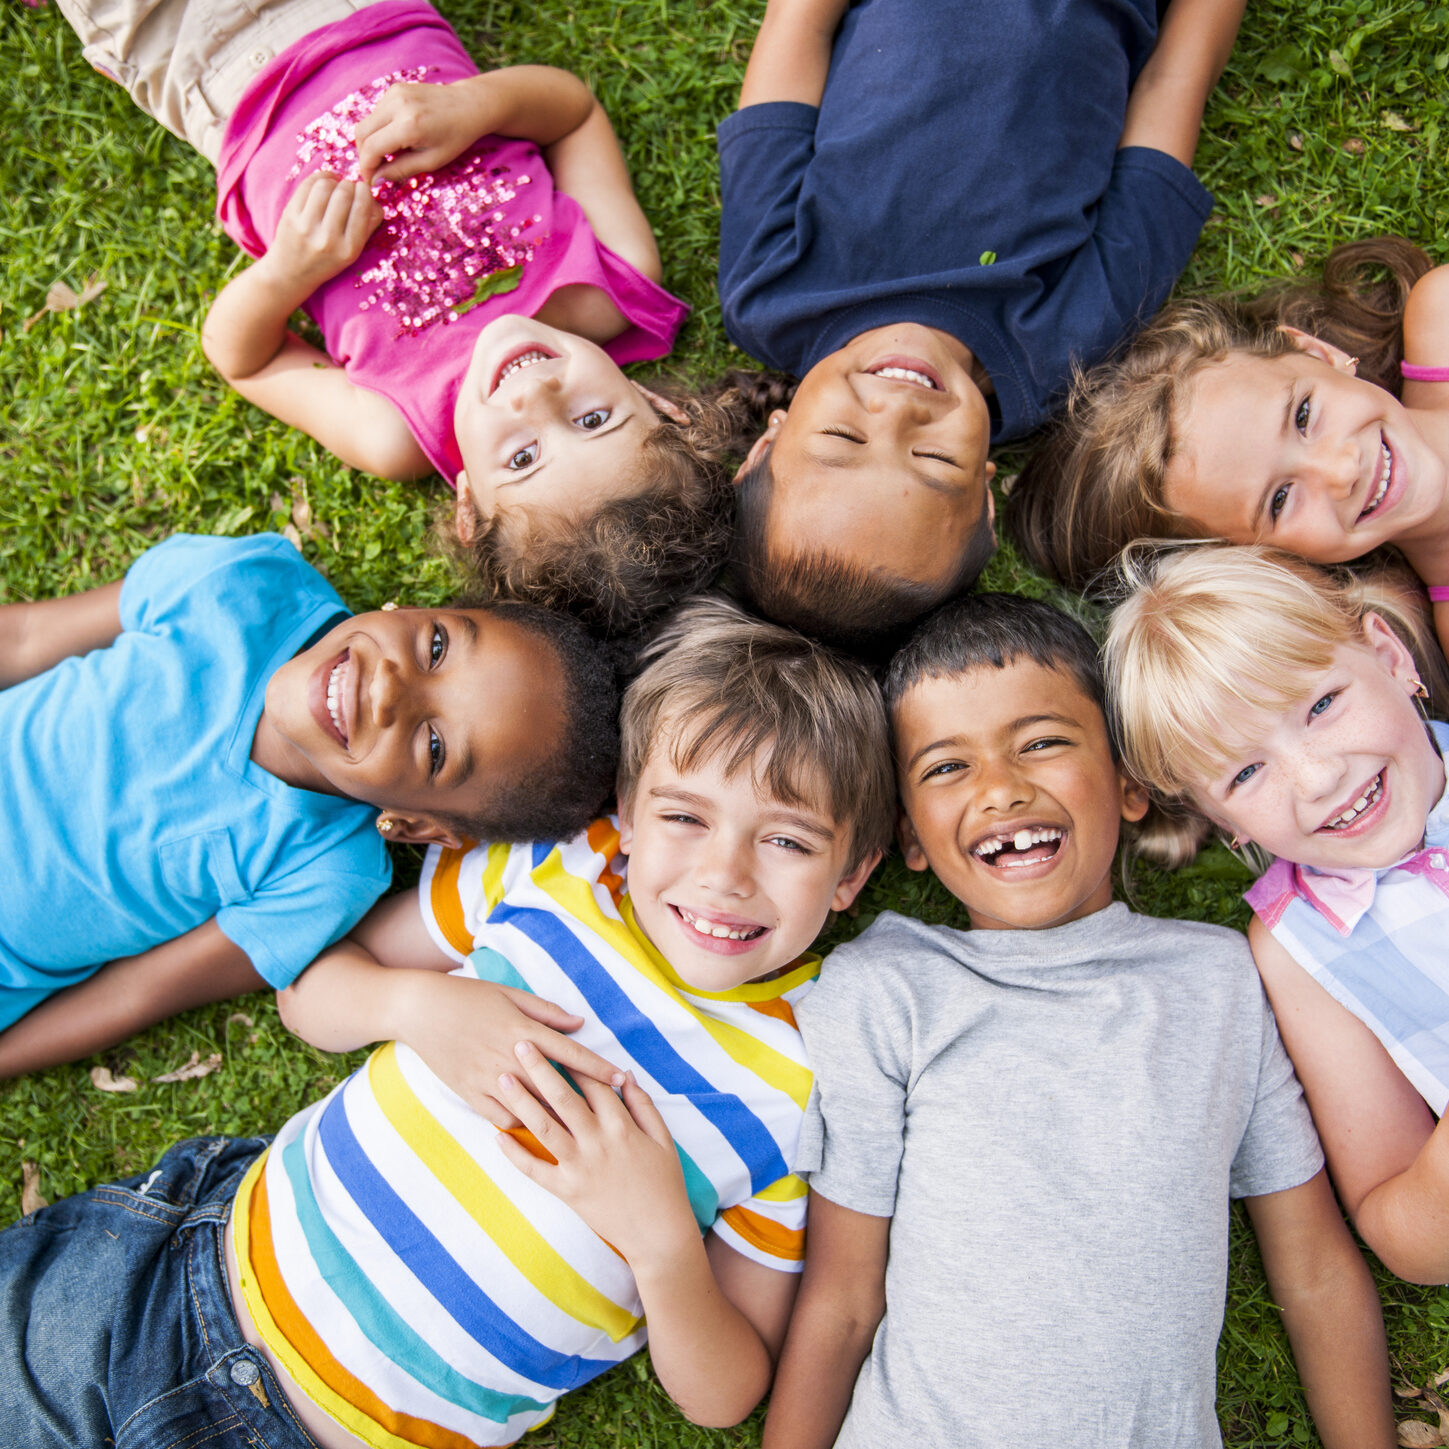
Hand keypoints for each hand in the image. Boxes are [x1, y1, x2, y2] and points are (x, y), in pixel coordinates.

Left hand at [263, 172, 380, 291]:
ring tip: (334, 186)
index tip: (362, 189)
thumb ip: (368, 224)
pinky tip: (322, 183)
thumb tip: (370, 193)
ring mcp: (306, 227)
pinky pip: (307, 185)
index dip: (364, 191)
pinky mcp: (290, 216)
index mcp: (349, 249)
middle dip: (349, 184)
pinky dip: (319, 178)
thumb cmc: (328, 259)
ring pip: (325, 185)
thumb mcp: (353, 251)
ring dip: (333, 180)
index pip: (363, 207)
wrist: (292, 272)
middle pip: (344, 193)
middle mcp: (328, 239)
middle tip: (348, 187)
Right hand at [355, 78, 500, 184]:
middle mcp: (397, 105)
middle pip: (361, 133)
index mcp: (408, 125)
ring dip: (371, 142)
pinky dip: (378, 129)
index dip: (366, 167)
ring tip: (388, 156)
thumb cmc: (455, 137)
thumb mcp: (431, 161)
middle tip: (375, 170)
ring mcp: (394, 93)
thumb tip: (376, 180)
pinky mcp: (394, 89)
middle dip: (364, 155)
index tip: (370, 180)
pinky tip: (395, 139)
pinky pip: (376, 113)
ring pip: (366, 122)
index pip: (371, 148)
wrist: (469, 105)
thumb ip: (401, 170)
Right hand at [398, 975, 624, 1128]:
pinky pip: (503, 1118)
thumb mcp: (510, 995)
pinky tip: (539, 1130)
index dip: (597, 1067)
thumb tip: (578, 1023)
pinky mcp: (470, 1094)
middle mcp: (509, 1059)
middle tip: (611, 1113)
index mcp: (522, 1031)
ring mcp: (488, 1080)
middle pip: (555, 1087)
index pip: (569, 1053)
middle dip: (585, 1100)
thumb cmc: (468, 997)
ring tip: (582, 1130)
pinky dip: (522, 1125)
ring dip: (556, 1119)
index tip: (620, 1078)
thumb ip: (546, 1012)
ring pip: (531, 1109)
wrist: (419, 1011)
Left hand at [496, 1041, 698, 1262]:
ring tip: (502, 1079)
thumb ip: (643, 1105)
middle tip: (520, 1045)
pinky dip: (514, 1154)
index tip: (555, 1042)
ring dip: (521, 1101)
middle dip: (540, 1068)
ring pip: (544, 1127)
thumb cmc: (664, 1184)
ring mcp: (579, 1167)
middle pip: (563, 1097)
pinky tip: (497, 1136)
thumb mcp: (663, 1139)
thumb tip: (626, 1075)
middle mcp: (597, 1142)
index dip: (574, 1061)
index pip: (593, 1084)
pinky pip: (535, 1170)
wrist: (657, 1234)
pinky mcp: (566, 1191)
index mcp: (621, 1126)